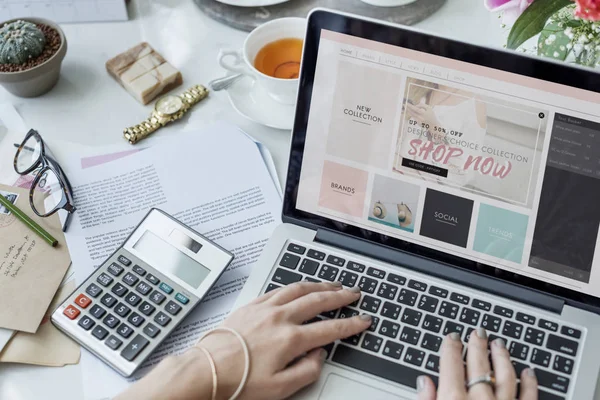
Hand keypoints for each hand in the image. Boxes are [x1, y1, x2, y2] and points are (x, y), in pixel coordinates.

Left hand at [117, 281, 369, 399]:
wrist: (208, 368)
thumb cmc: (240, 380)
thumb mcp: (280, 388)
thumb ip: (307, 371)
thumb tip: (319, 356)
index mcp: (291, 339)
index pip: (330, 328)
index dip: (351, 324)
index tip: (363, 320)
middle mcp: (281, 318)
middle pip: (318, 301)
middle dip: (340, 296)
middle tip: (353, 293)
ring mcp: (266, 308)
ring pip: (299, 289)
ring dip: (319, 285)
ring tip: (332, 284)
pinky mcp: (253, 304)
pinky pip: (279, 289)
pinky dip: (295, 285)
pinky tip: (299, 286)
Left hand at [406, 103, 438, 128]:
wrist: (433, 125)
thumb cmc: (431, 115)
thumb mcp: (429, 108)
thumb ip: (422, 105)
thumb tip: (415, 105)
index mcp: (424, 113)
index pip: (416, 109)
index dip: (410, 106)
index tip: (407, 103)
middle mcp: (421, 118)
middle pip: (412, 112)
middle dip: (408, 108)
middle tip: (404, 105)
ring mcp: (419, 121)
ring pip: (412, 115)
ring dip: (409, 111)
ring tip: (407, 108)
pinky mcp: (418, 123)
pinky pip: (414, 117)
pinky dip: (413, 115)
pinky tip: (414, 113)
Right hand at [417, 329, 537, 399]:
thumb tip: (424, 383)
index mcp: (452, 399)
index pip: (450, 364)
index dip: (451, 347)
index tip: (453, 337)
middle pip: (478, 364)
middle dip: (477, 345)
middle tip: (478, 332)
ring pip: (505, 375)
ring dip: (502, 357)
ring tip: (499, 344)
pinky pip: (528, 396)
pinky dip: (530, 382)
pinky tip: (528, 371)